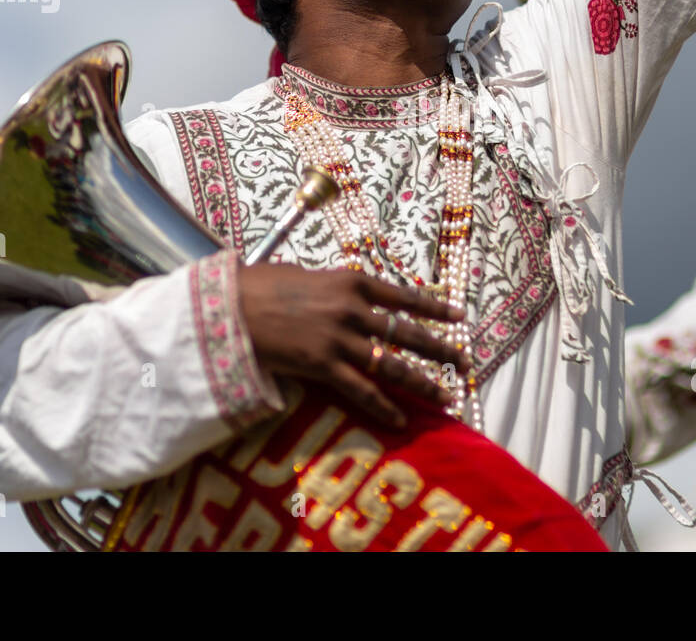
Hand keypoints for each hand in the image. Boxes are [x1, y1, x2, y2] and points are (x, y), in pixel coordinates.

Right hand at [238, 263, 471, 427]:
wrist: (229, 307)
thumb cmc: (259, 286)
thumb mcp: (304, 275)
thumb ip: (332, 289)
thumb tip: (346, 298)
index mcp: (351, 281)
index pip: (404, 296)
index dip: (434, 308)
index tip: (458, 316)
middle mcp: (353, 309)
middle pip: (407, 332)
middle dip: (440, 348)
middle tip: (465, 360)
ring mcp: (340, 339)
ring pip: (392, 364)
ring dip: (422, 382)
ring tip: (446, 396)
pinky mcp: (323, 366)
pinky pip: (362, 390)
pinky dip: (384, 406)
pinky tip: (401, 419)